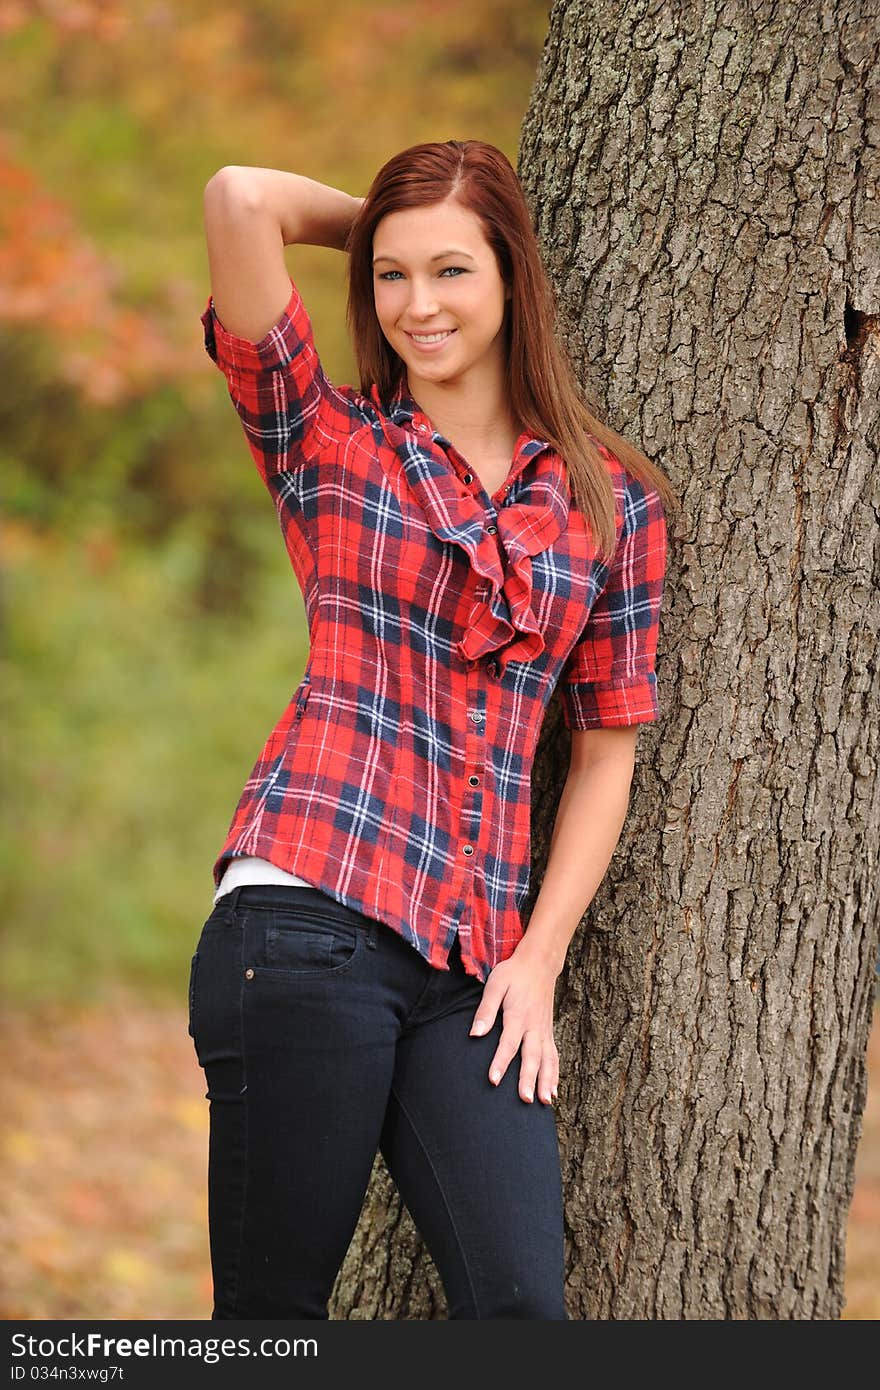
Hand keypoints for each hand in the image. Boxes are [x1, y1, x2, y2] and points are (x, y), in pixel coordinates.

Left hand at [469, 946, 559, 1104]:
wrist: (539, 964)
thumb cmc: (513, 974)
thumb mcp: (495, 985)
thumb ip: (485, 1010)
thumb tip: (475, 1034)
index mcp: (519, 1015)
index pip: (508, 1044)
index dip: (500, 1063)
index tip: (493, 1080)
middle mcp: (534, 1026)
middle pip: (532, 1056)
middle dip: (528, 1079)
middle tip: (525, 1100)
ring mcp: (544, 1030)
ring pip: (547, 1060)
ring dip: (547, 1082)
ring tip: (545, 1102)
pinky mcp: (548, 1032)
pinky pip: (554, 1056)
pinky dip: (555, 1075)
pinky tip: (553, 1092)